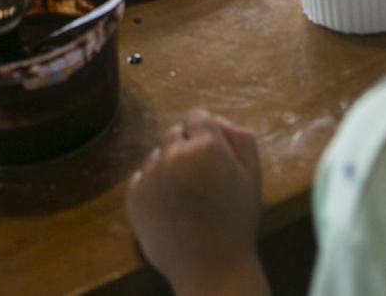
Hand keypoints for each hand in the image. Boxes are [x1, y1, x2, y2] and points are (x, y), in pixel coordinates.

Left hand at [126, 110, 268, 295]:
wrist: (211, 269)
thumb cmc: (237, 222)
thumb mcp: (252, 176)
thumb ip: (239, 138)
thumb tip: (216, 120)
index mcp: (206, 146)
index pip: (197, 116)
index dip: (205, 135)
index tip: (211, 157)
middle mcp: (173, 154)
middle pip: (173, 133)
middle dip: (185, 149)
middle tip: (200, 180)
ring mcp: (149, 174)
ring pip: (156, 155)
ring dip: (168, 167)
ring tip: (185, 199)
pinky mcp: (132, 195)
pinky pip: (140, 177)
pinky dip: (152, 187)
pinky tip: (169, 208)